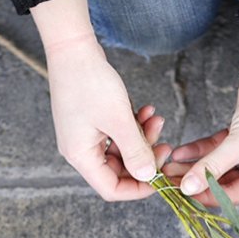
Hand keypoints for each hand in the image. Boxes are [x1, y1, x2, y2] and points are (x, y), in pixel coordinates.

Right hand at [32, 0, 167, 199]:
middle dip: (144, 157)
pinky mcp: (92, 121)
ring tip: (157, 119)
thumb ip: (135, 150)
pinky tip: (147, 111)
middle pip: (119, 170)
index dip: (138, 188)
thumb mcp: (118, 119)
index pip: (111, 188)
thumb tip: (148, 176)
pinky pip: (118, 133)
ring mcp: (86, 135)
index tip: (161, 178)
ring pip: (122, 149)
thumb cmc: (90, 82)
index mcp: (80, 156)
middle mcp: (80, 149)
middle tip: (165, 144)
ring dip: (142, 137)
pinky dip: (135, 125)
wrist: (73, 48)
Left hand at [163, 78, 238, 204]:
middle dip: (196, 180)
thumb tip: (189, 188)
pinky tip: (180, 152)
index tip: (181, 195)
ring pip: (217, 165)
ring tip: (170, 166)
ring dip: (194, 166)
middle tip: (170, 180)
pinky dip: (199, 149)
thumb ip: (213, 166)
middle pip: (223, 182)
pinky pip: (216, 149)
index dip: (206, 196)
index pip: (234, 195)